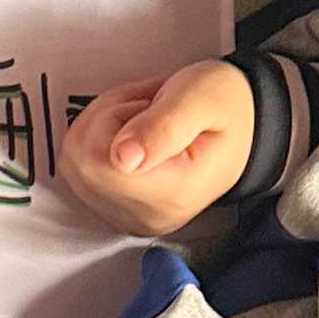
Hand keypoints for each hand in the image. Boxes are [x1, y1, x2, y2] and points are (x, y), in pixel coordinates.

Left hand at [62, 65, 256, 239]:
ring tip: (146, 118)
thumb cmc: (225, 106)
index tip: (151, 105)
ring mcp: (130, 219)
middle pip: (80, 159)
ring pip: (74, 162)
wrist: (244, 125)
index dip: (113, 116)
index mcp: (171, 193)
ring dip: (101, 126)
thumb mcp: (201, 99)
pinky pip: (79, 170)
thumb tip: (121, 158)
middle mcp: (147, 217)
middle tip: (150, 108)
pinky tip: (133, 134)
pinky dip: (97, 141)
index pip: (97, 158)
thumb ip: (163, 126)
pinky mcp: (116, 211)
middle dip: (107, 118)